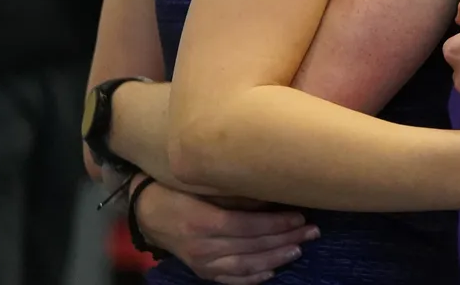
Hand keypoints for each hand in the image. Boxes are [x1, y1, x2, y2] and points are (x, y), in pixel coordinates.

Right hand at [134, 181, 317, 284]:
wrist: (147, 213)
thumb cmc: (177, 191)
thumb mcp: (202, 185)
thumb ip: (234, 193)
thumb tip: (269, 197)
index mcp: (204, 222)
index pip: (248, 225)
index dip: (277, 223)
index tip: (301, 217)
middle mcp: (203, 246)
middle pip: (252, 246)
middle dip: (285, 239)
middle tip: (311, 231)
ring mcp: (202, 263)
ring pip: (245, 265)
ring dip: (275, 259)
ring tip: (298, 249)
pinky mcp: (201, 271)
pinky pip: (230, 279)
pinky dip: (253, 278)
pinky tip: (272, 272)